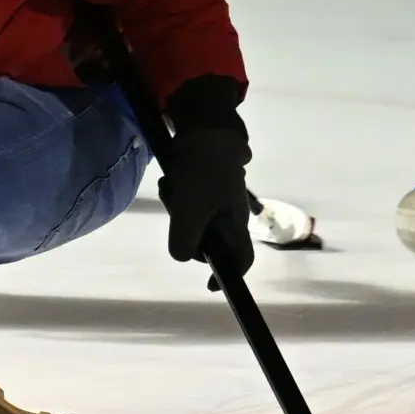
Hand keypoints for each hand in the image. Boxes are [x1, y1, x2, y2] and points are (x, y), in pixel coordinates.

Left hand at [156, 78, 253, 276]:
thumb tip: (183, 256)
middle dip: (185, 229)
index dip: (231, 275)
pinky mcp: (204, 185)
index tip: (210, 284)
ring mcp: (217, 199)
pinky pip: (186, 200)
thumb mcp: (190, 211)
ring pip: (192, 218)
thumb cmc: (203, 172)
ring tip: (173, 186)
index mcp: (235, 224)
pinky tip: (172, 178)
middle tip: (177, 209)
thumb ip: (185, 241)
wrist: (204, 129)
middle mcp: (229, 214)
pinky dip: (176, 192)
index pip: (242, 259)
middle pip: (206, 239)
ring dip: (177, 206)